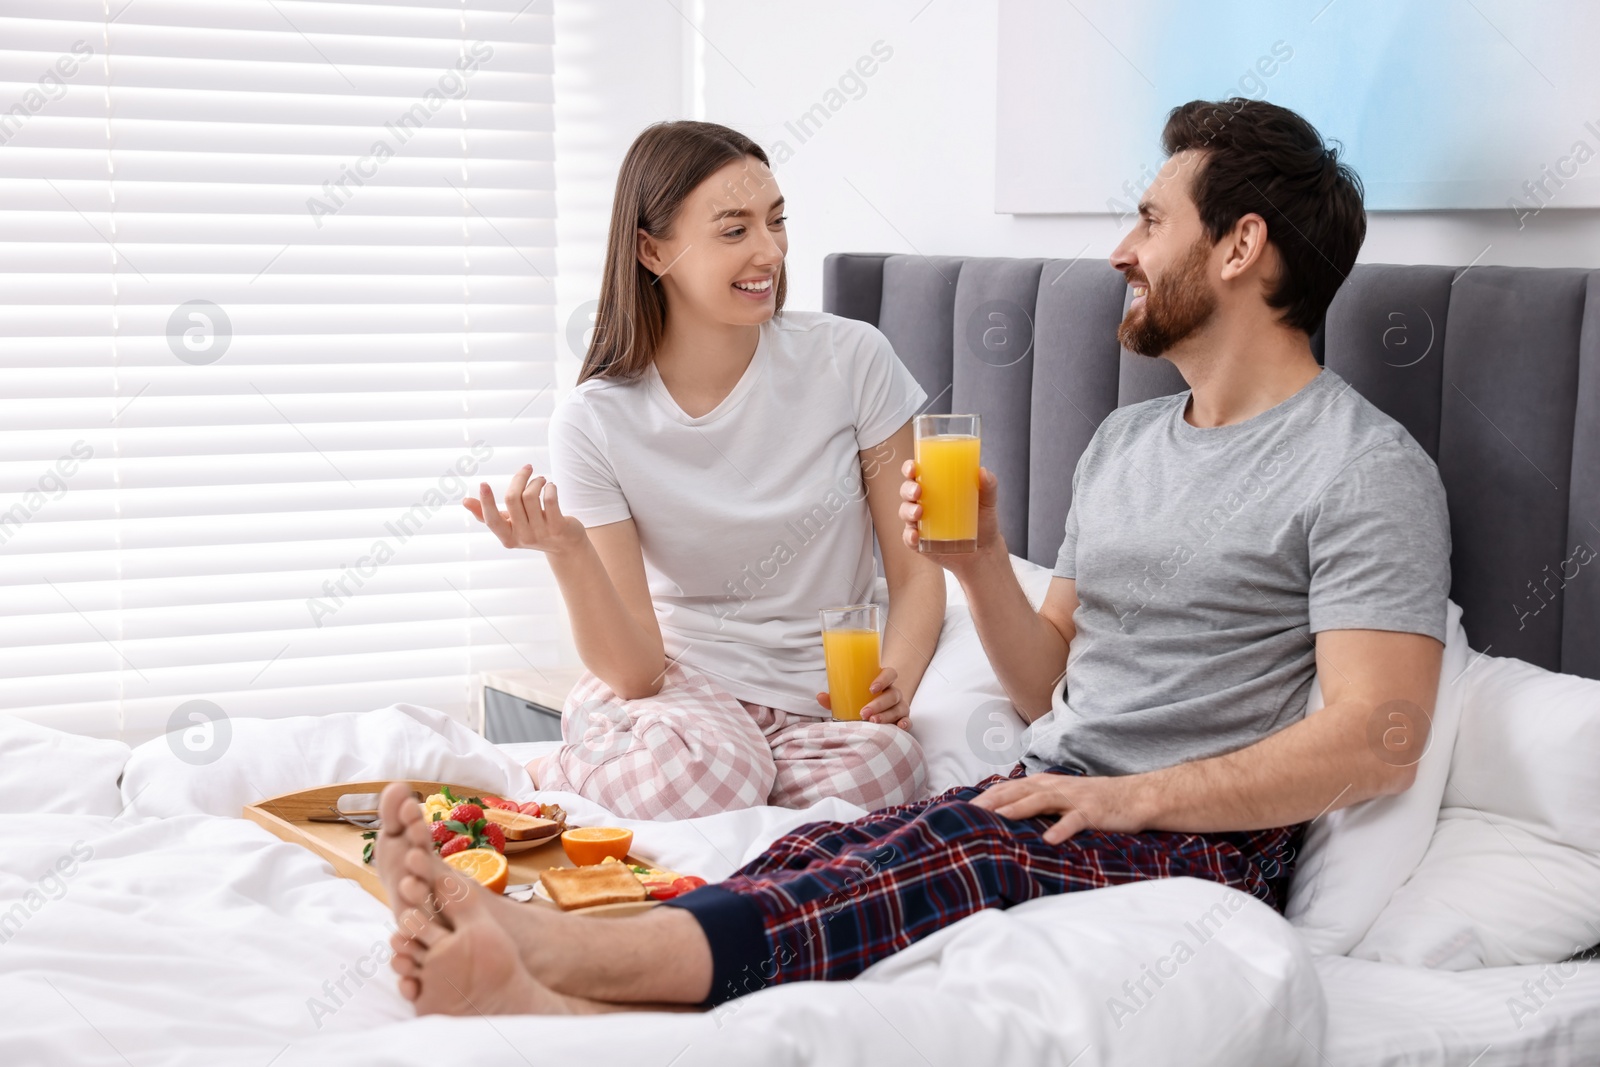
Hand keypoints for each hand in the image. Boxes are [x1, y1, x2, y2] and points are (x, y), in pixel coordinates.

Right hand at [462, 465, 586, 554]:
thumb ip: (487, 515)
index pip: (491, 519)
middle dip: (519, 478)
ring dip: (536, 481)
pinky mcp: (558, 528)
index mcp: (507, 537)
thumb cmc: (533, 530)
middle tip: (527, 469)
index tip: (484, 484)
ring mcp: (540, 534)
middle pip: (512, 499)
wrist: (565, 546)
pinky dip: (550, 488)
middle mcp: (522, 537)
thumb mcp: (510, 525)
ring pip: (530, 496)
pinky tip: (551, 487)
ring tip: (541, 480)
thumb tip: (465, 501)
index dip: (486, 502)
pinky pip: (550, 501)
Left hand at [815, 666, 910, 728]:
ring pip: (899, 708)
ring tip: (874, 722)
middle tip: (864, 713)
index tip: (871, 688)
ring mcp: (900, 705)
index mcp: (883, 681)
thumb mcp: (851, 695)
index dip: (882, 679)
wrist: (880, 705)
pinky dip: (906, 723)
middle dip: (878, 704)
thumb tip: (820, 696)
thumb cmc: (862, 698)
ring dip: (887, 716)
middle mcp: (894, 692)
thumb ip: (836, 697)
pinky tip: (900, 727)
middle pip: (892, 695)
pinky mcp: (903, 718)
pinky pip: (908, 720)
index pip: (889, 674)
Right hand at [897, 461, 1003, 568]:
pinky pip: (908, 538)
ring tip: (918, 513)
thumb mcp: (988, 501)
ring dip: (907, 510)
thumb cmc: (983, 520)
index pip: (916, 473)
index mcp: (935, 486)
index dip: (909, 468)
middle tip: (918, 491)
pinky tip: (915, 535)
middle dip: (908, 489)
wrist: (984, 550)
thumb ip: (989, 485)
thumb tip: (983, 471)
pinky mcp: (920, 542)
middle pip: (907, 491)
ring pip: (905, 512)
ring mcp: (920, 522)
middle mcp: (923, 502)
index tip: (913, 467)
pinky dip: (908, 536)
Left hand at [970, 772, 1149, 843]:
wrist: (1134, 797)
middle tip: (968, 814)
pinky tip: (1049, 840)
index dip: (986, 796)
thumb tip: (1007, 816)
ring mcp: (1073, 799)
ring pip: (1040, 801)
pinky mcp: (1092, 812)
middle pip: (1017, 791)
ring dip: (1018, 810)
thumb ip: (1036, 803)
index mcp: (1044, 784)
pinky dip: (1061, 829)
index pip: (1008, 787)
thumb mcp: (1061, 798)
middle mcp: (1055, 787)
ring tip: (997, 820)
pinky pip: (1074, 820)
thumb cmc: (1093, 801)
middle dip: (992, 801)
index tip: (962, 808)